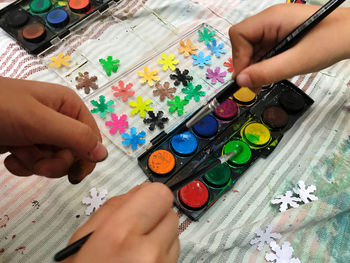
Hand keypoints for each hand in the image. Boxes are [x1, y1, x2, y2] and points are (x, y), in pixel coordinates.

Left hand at [0, 77, 106, 182]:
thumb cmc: (1, 109)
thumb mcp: (40, 121)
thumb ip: (75, 136)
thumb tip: (103, 155)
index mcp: (69, 106)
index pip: (92, 137)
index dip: (85, 157)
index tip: (73, 174)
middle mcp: (59, 119)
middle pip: (74, 152)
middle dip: (55, 161)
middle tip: (36, 159)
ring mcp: (42, 132)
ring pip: (55, 160)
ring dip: (37, 163)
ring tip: (19, 153)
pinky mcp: (27, 144)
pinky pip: (37, 163)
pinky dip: (24, 165)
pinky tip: (11, 156)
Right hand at [64, 183, 179, 262]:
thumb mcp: (84, 240)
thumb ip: (112, 209)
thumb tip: (138, 192)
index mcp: (119, 235)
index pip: (159, 194)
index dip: (149, 196)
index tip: (140, 204)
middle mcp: (148, 251)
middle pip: (170, 212)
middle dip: (154, 215)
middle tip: (136, 227)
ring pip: (175, 232)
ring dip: (160, 234)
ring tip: (137, 249)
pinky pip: (174, 251)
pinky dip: (163, 251)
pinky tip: (144, 261)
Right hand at [229, 4, 349, 92]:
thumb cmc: (331, 41)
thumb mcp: (298, 61)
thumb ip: (268, 72)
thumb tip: (240, 81)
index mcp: (271, 18)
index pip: (239, 35)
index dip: (238, 57)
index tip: (246, 78)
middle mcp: (270, 21)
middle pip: (243, 43)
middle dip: (246, 66)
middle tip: (254, 85)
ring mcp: (275, 29)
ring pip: (252, 50)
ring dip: (254, 68)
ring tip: (264, 82)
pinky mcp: (280, 37)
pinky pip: (263, 52)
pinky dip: (264, 66)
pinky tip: (272, 74)